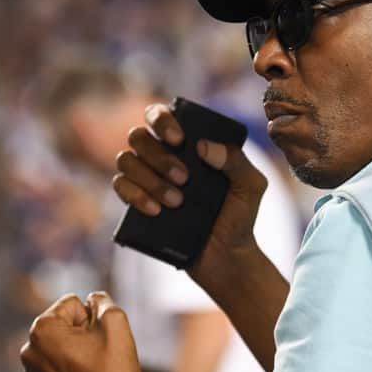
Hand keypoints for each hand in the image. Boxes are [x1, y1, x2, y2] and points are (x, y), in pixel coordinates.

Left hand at [20, 292, 152, 371]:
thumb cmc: (115, 367)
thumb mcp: (115, 319)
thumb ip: (100, 299)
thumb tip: (90, 300)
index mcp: (41, 330)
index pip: (71, 304)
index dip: (91, 318)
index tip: (98, 340)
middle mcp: (28, 351)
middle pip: (62, 324)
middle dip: (80, 333)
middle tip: (95, 354)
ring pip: (59, 345)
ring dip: (74, 350)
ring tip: (90, 369)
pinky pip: (56, 367)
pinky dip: (69, 369)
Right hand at [112, 103, 268, 285]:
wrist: (227, 257)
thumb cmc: (239, 216)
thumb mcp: (251, 185)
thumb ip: (236, 160)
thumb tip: (202, 146)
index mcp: (186, 144)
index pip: (159, 115)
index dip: (161, 120)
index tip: (179, 140)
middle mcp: (161, 156)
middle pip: (137, 136)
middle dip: (159, 156)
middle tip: (185, 179)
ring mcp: (146, 179)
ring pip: (125, 160)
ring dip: (149, 178)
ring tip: (176, 202)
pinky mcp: (136, 204)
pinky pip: (119, 187)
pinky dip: (134, 195)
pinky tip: (156, 210)